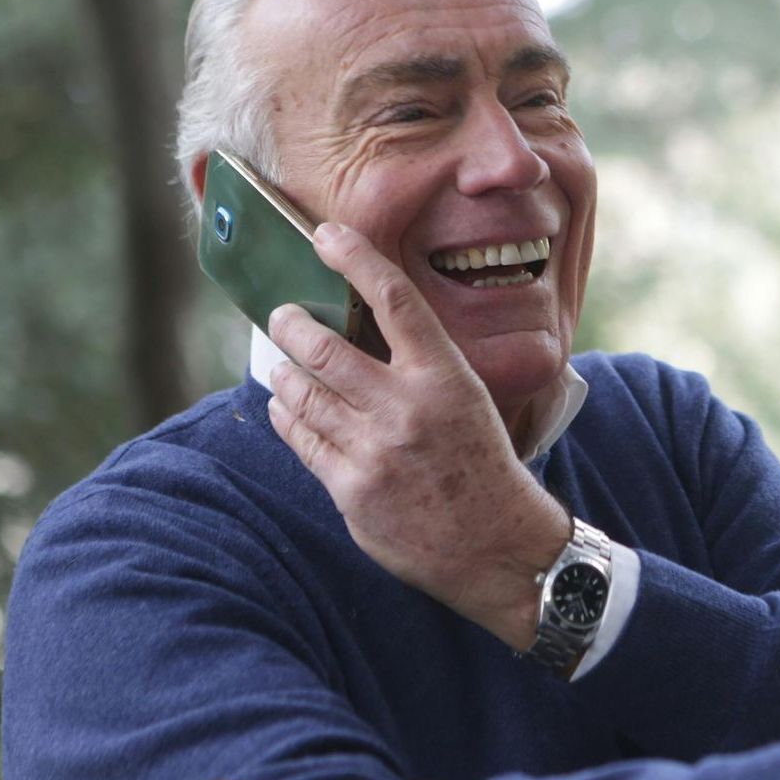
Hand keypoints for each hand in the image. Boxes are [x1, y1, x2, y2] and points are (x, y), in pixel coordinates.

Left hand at [265, 222, 570, 648]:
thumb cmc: (482, 463)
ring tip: (281, 363)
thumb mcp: (468, 399)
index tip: (326, 234)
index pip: (394, 300)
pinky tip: (286, 407)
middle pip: (327, 347)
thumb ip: (420, 366)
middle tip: (283, 314)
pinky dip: (288, 417)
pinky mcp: (351, 491)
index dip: (356, 258)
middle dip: (293, 324)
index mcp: (445, 376)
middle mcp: (407, 408)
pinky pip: (303, 441)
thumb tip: (362, 332)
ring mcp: (375, 451)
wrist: (497, 545)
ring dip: (284, 371)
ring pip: (304, 394)